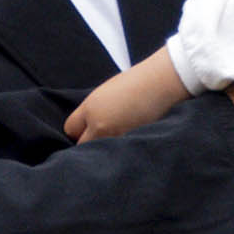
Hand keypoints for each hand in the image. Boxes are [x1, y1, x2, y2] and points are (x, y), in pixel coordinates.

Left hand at [57, 50, 188, 145]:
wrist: (163, 81)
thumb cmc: (138, 82)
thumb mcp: (107, 92)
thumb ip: (93, 110)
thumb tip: (87, 126)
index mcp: (91, 108)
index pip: (70, 129)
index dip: (79, 130)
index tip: (87, 130)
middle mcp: (100, 125)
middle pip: (82, 146)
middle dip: (90, 142)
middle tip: (103, 137)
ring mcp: (116, 137)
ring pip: (101, 152)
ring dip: (106, 148)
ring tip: (120, 138)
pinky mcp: (132, 144)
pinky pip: (119, 153)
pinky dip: (122, 150)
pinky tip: (131, 141)